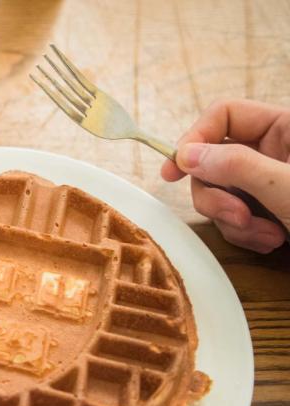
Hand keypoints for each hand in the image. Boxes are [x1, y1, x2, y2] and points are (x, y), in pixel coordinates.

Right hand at [161, 98, 289, 253]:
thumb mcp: (289, 188)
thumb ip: (238, 167)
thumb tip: (187, 154)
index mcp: (286, 127)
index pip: (224, 115)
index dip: (195, 138)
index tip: (174, 170)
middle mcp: (274, 150)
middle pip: (213, 160)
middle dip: (218, 195)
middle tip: (234, 217)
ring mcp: (269, 182)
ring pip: (220, 193)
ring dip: (234, 221)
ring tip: (267, 236)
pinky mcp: (269, 210)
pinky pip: (234, 217)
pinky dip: (246, 233)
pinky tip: (273, 242)